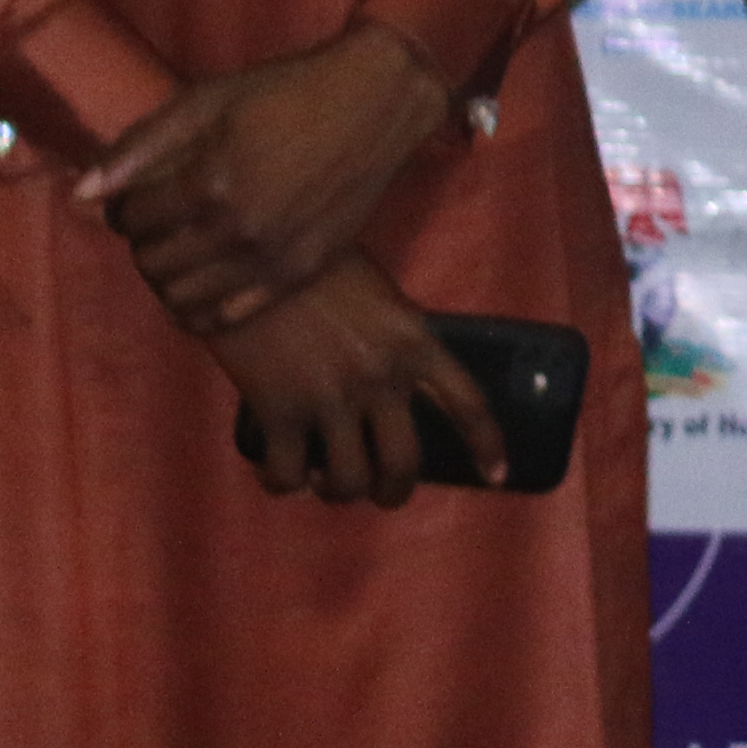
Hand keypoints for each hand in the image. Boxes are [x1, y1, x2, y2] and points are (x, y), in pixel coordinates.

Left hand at [82, 24, 457, 334]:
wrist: (376, 103)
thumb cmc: (285, 93)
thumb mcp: (205, 102)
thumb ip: (139, 148)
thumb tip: (81, 195)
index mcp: (209, 183)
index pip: (131, 220)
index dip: (123, 207)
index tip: (138, 195)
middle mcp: (238, 231)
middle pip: (152, 263)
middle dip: (144, 242)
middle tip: (160, 221)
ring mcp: (271, 258)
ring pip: (183, 298)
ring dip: (167, 278)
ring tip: (180, 251)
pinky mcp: (300, 274)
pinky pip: (229, 318)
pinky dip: (201, 314)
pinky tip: (199, 291)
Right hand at [209, 255, 505, 506]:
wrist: (249, 255)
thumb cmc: (317, 267)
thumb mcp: (379, 296)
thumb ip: (396, 343)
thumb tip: (397, 390)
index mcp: (415, 343)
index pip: (467, 403)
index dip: (487, 446)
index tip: (497, 477)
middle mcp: (381, 378)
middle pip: (403, 465)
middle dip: (393, 491)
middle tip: (380, 492)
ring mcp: (330, 399)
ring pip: (348, 482)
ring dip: (338, 491)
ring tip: (325, 479)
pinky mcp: (278, 412)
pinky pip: (287, 476)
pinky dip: (282, 484)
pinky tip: (279, 473)